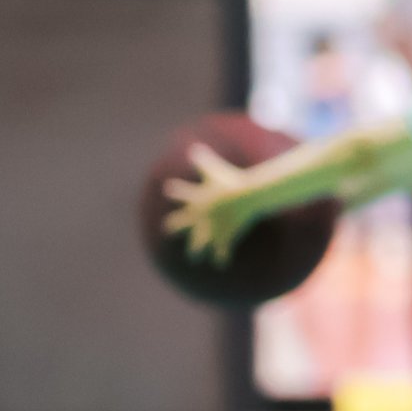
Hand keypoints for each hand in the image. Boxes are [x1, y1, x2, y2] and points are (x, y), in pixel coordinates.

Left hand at [160, 145, 258, 262]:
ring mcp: (211, 227)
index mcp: (196, 199)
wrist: (243, 196)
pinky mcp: (224, 236)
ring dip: (196, 249)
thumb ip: (202, 159)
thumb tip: (193, 146)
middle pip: (184, 222)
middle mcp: (199, 215)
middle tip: (168, 230)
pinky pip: (223, 250)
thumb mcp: (214, 169)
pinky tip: (221, 264)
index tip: (168, 189)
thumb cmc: (230, 180)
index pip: (182, 193)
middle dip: (176, 226)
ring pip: (200, 241)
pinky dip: (222, 257)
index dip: (176, 191)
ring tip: (193, 256)